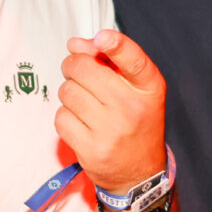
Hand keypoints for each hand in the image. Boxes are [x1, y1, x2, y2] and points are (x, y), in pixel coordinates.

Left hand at [56, 29, 167, 192]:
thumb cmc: (135, 121)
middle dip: (74, 66)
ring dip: (70, 93)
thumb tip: (74, 44)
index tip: (102, 37)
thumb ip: (109, 59)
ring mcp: (111, 131)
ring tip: (85, 103)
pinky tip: (81, 123)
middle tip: (79, 73)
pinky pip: (61, 118)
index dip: (116, 44)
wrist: (140, 173)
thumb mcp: (135, 88)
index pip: (134, 60)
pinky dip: (66, 117)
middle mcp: (133, 108)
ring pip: (68, 92)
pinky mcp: (92, 149)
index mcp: (149, 88)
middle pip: (83, 69)